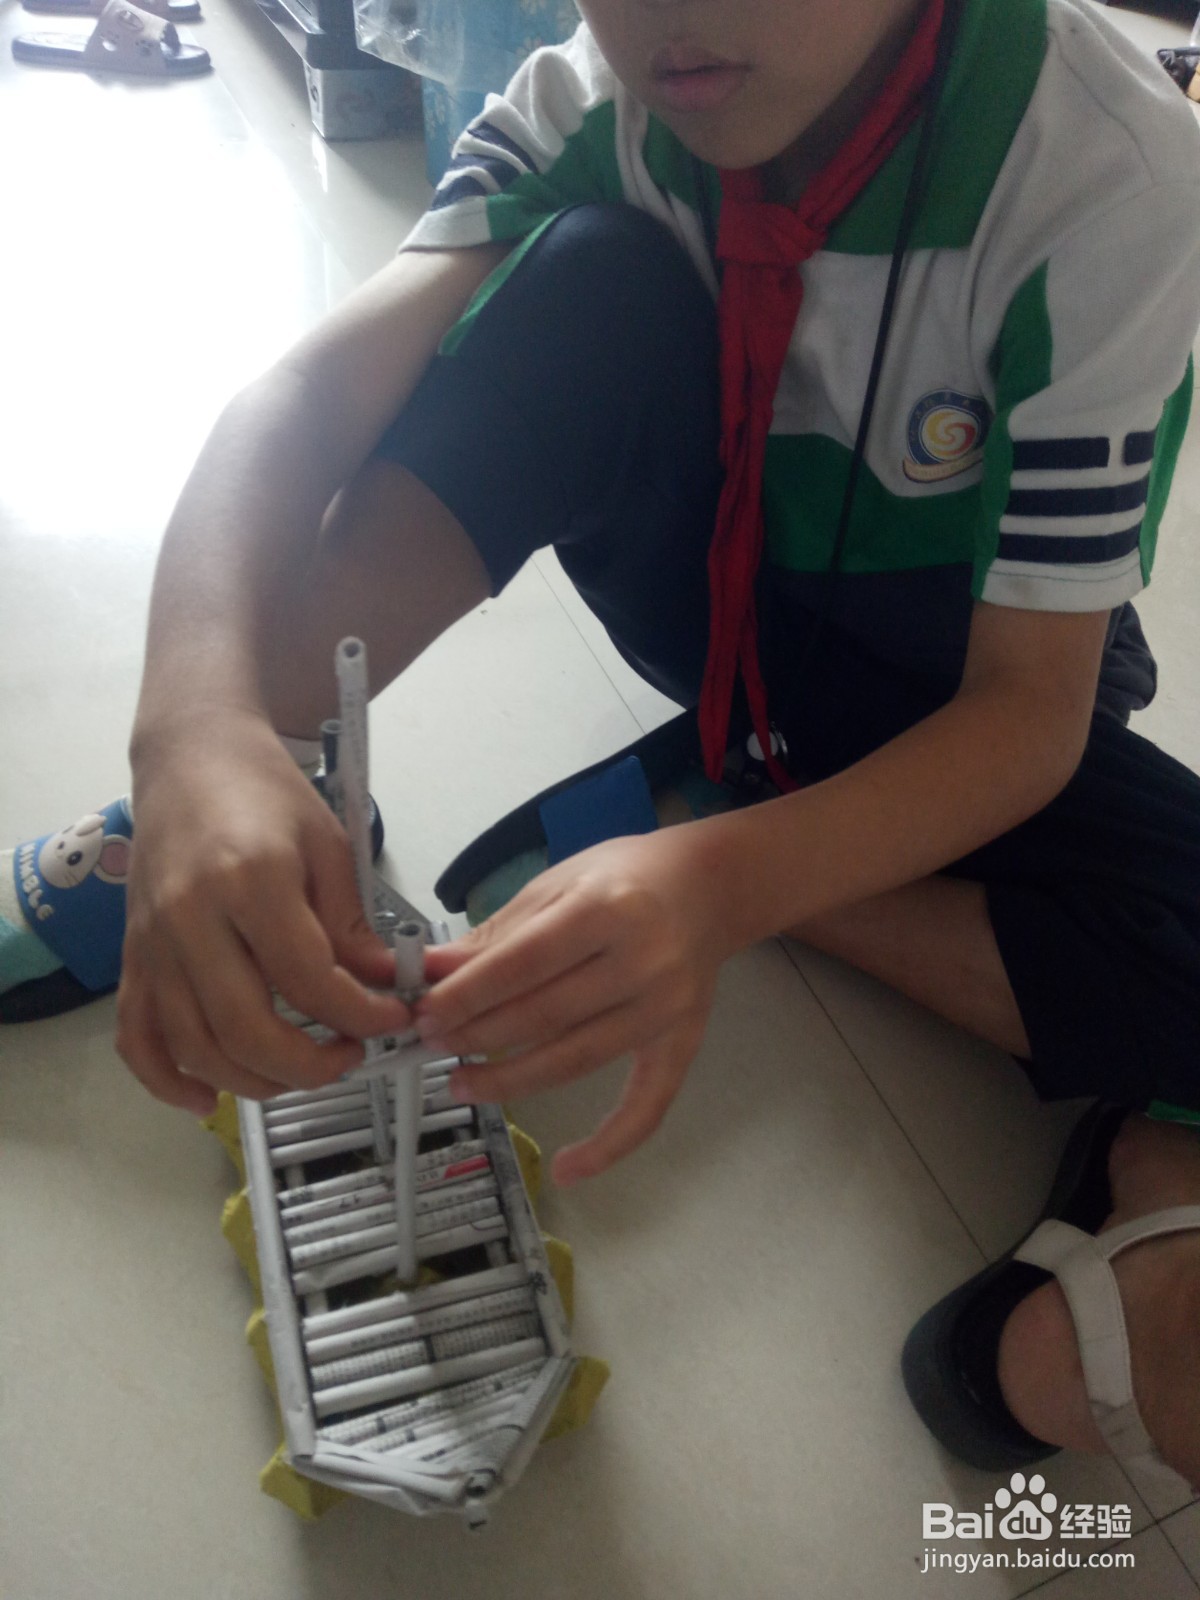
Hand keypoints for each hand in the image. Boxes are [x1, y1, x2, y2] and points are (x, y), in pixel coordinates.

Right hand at [116, 710, 410, 1115]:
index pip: (310, 980)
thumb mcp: (329, 846)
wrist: (191, 755)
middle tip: (352, 1055)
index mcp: (249, 881)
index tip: (395, 1019)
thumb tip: (383, 990)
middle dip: (312, 1064)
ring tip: (304, 1068)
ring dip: (256, 1081)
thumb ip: (351, 926)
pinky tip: (208, 1099)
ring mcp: (152, 943)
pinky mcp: (132, 957)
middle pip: (247, 1029)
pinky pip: (137, 1039)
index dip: (361, 1015)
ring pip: (196, 1047)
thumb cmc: (267, 793)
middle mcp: (190, 919)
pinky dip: (166, 1081)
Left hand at [415, 825, 735, 1184]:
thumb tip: (432, 973)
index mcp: (606, 909)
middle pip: (545, 1015)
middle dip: (477, 1035)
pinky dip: (610, 1144)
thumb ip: (498, 934)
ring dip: (511, 1080)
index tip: (424, 1014)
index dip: (468, 995)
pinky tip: (568, 1169)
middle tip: (430, 1045)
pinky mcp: (682, 1043)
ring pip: (576, 1060)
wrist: (708, 887)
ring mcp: (665, 1009)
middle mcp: (642, 961)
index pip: (524, 964)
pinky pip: (648, 1105)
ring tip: (462, 1084)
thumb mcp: (557, 885)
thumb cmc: (625, 877)